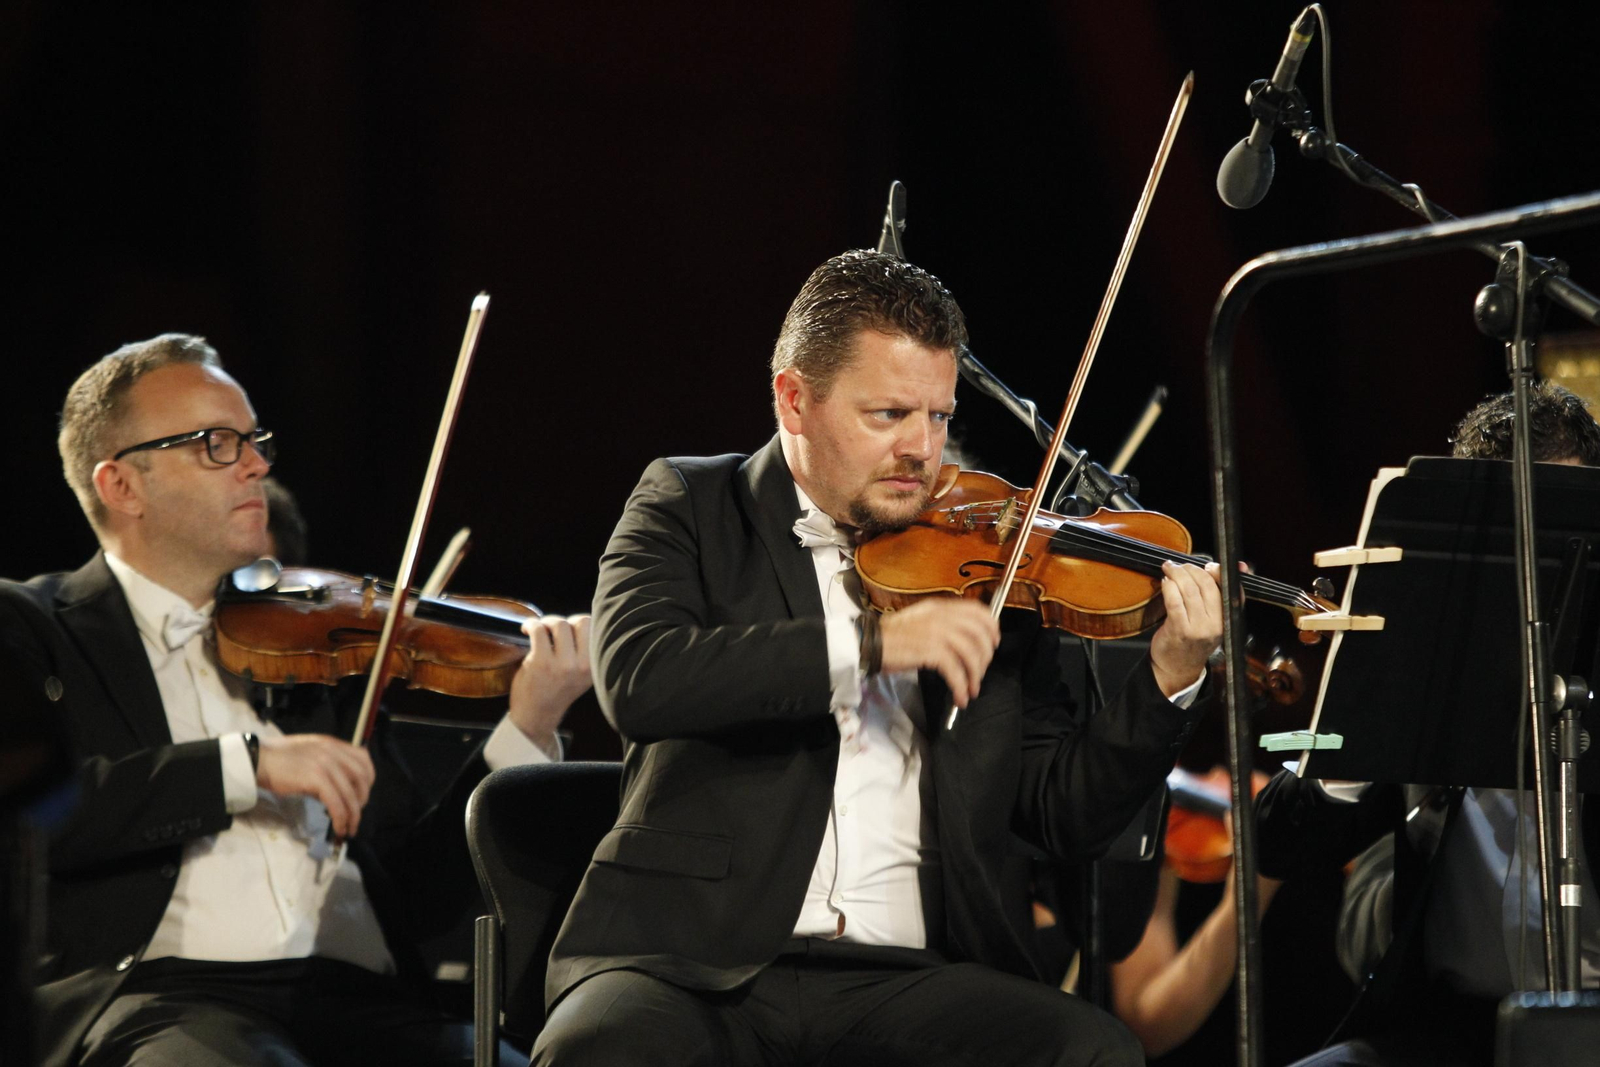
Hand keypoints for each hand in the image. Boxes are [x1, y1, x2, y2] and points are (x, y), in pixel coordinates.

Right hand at [256, 733, 374, 838]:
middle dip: (362, 800)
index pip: (364, 759)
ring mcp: (326, 765)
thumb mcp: (311, 753)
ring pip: (350, 795)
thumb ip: (328, 763)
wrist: (258, 760)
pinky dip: (341, 819)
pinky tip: (338, 828)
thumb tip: (341, 787)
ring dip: (353, 816)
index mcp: (333, 744)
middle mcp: (333, 752)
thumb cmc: (281, 760)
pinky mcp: (316, 779)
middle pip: (362, 779)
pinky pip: (336, 803)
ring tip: (349, 829)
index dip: (368, 779)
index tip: (361, 794)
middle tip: (354, 814)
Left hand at [507, 614, 592, 753]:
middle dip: (565, 620)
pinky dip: (531, 625)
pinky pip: (538, 630)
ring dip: (546, 622)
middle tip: (552, 628)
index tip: (568, 628)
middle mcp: (583, 666)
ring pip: (559, 624)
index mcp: (595, 667)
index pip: (596, 629)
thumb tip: (578, 620)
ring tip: (538, 630)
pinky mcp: (542, 663)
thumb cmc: (556, 690)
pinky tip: (527, 630)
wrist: (537, 715)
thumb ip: (584, 651)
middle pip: (582, 622)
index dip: (580, 623)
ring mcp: (563, 664)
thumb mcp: (581, 674)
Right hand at [878, 598, 999, 707]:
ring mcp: (936, 632)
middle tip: (980, 673)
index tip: (993, 644)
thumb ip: (943, 623)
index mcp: (940, 607)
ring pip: (971, 654)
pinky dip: (961, 687)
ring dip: (975, 676)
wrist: (871, 644)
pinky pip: (955, 671)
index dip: (991, 628)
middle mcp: (941, 616)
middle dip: (986, 657)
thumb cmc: (893, 636)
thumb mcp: (921, 620)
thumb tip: (967, 641)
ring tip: (971, 690)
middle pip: (979, 634)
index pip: (978, 610)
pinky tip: (960, 697)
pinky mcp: (930, 651)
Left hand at [1149, 561, 1224, 697]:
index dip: (1221, 573)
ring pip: (1190, 591)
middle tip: (1180, 565)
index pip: (1231, 590)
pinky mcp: (1179, 630)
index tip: (1210, 565)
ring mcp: (1198, 628)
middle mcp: (1216, 624)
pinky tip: (1165, 582)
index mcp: (1228, 619)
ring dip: (1178, 574)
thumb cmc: (1194, 639)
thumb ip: (1218, 594)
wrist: (1178, 668)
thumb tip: (1236, 565)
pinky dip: (1168, 587)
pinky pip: (1174, 601)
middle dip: (1192, 570)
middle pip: (1207, 586)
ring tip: (1170, 569)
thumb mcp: (1213, 619)